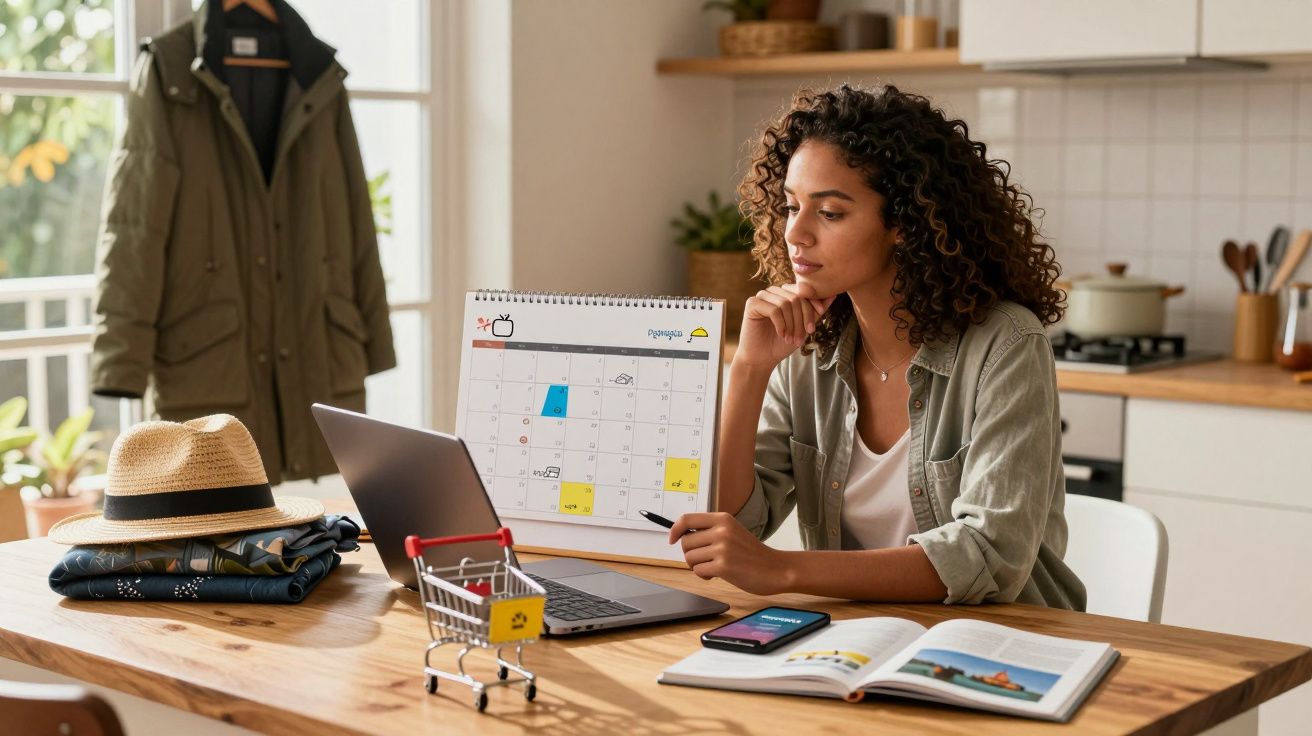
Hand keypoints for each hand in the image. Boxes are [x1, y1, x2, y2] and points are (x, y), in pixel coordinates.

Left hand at [669, 512, 792, 595]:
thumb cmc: (752, 553)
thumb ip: (711, 531)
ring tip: (715, 567)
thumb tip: (681, 535)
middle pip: (685, 542)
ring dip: (698, 566)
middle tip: (705, 559)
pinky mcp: (723, 566)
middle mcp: (721, 530)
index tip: (672, 539)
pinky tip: (717, 575)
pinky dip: (704, 576)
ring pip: (690, 558)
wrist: (776, 569)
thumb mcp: (732, 532)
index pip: (687, 519)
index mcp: (723, 519)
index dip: (675, 529)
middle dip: (690, 554)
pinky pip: (698, 571)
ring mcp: (722, 548)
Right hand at [735, 282, 833, 369]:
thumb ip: (817, 311)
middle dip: (801, 320)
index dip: (812, 308)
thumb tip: (834, 294)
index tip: (813, 329)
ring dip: (791, 325)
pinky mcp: (752, 304)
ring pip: (785, 303)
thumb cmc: (782, 343)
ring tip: (790, 339)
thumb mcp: (804, 327)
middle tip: (801, 339)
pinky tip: (781, 334)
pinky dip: (780, 324)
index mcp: (785, 293)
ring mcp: (762, 296)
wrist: (762, 358)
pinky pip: (773, 309)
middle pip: (795, 298)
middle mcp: (773, 292)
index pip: (804, 293)